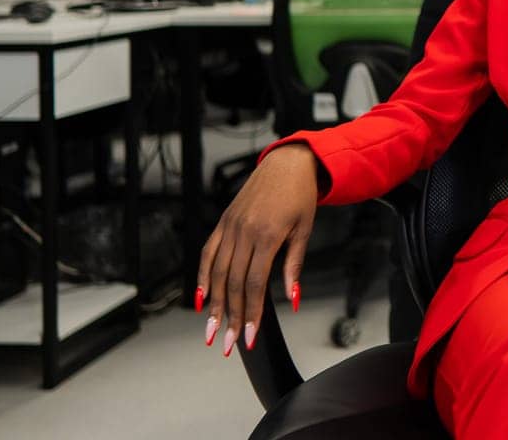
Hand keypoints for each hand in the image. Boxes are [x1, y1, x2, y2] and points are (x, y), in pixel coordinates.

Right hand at [197, 143, 319, 357]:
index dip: (251, 313)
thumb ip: (294, 266)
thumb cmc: (300, 195)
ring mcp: (231, 226)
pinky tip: (202, 298)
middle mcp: (244, 231)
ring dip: (214, 305)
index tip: (250, 337)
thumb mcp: (304, 230)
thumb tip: (292, 298)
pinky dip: (204, 276)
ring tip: (212, 330)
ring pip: (218, 272)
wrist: (288, 162)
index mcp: (268, 234)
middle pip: (234, 283)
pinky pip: (209, 252)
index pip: (255, 283)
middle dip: (231, 317)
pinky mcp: (224, 221)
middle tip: (228, 344)